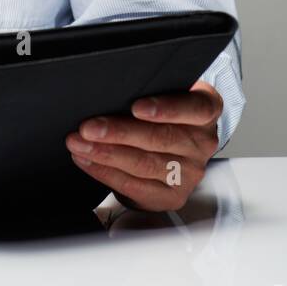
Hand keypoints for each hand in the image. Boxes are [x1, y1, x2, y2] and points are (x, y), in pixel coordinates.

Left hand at [64, 78, 223, 211]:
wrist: (175, 146)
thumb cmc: (164, 111)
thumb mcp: (166, 92)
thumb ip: (150, 89)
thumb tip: (109, 90)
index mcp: (207, 110)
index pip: (195, 108)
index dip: (166, 108)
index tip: (136, 107)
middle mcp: (202, 143)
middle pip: (161, 138)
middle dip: (119, 133)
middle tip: (88, 127)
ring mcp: (190, 173)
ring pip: (144, 164)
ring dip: (106, 153)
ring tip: (80, 143)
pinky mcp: (172, 196)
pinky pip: (135, 186)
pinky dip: (105, 172)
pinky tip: (87, 160)